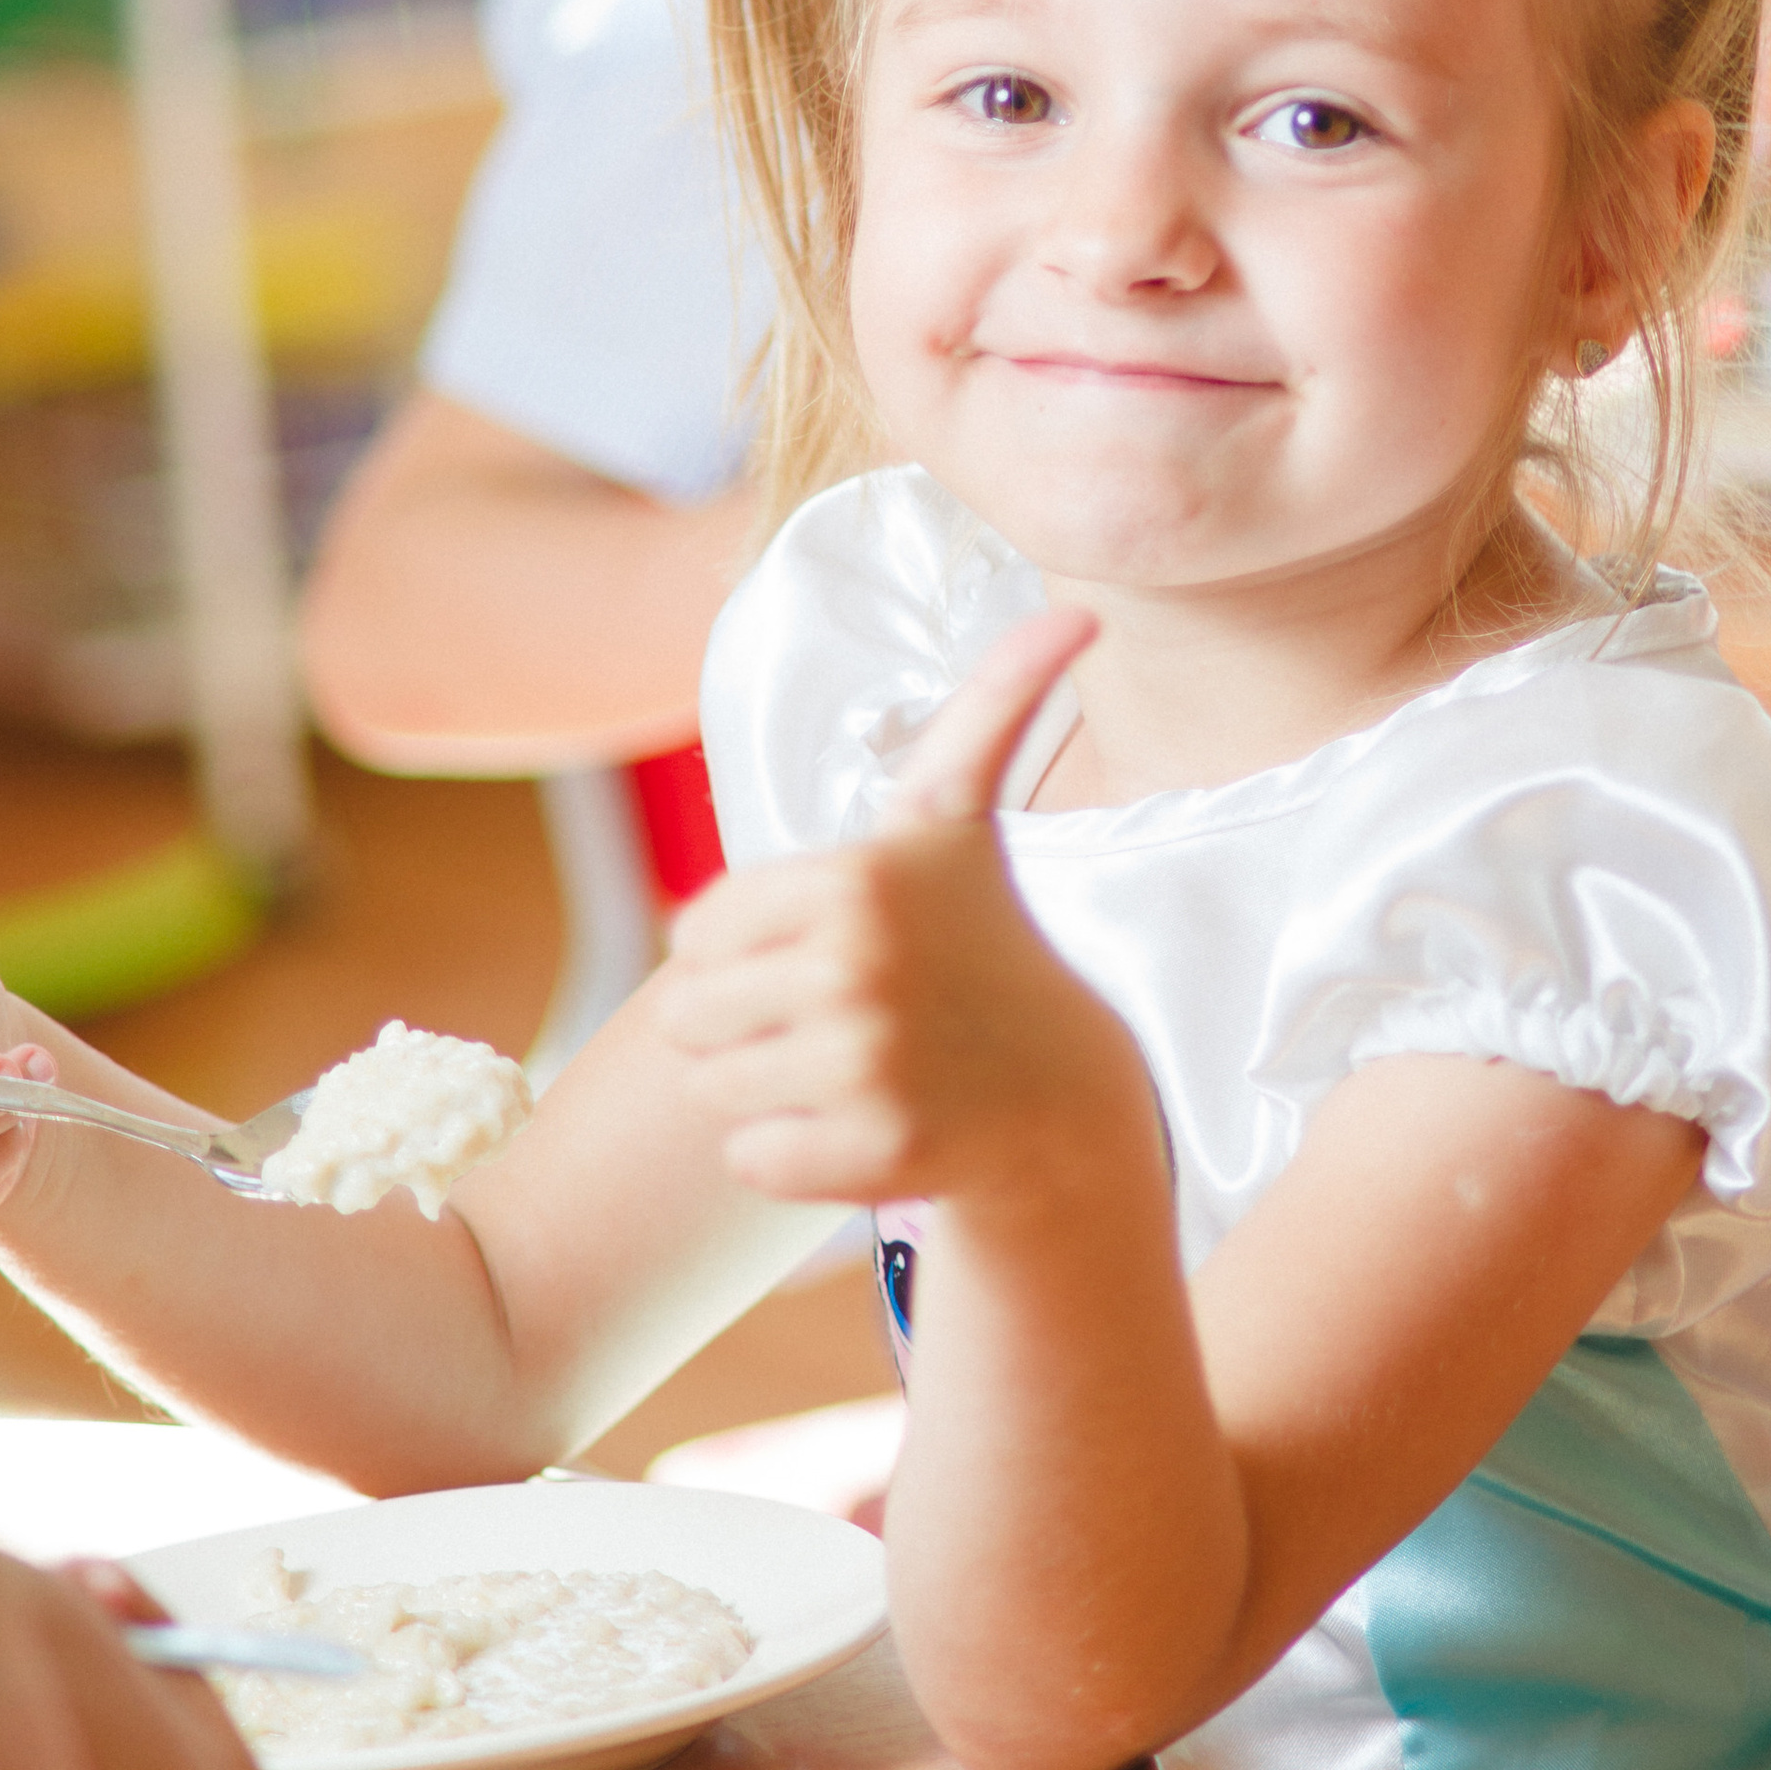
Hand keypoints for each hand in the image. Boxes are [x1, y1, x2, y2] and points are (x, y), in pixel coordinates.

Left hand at [654, 610, 1156, 1216]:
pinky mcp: (874, 1151)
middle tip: (836, 1019)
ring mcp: (868, 1063)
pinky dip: (790, 1155)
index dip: (744, 951)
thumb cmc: (981, 940)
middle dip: (746, 1024)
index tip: (822, 951)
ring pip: (714, 1089)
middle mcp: (857, 965)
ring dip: (765, 1089)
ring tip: (852, 1069)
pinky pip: (750, 1157)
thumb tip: (1080, 611)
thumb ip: (991, 703)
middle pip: (691, 1016)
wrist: (1058, 1090)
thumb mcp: (959, 815)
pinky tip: (862, 1126)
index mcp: (853, 877)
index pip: (693, 935)